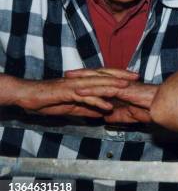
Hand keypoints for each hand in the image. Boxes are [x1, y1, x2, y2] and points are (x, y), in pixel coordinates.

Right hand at [16, 75, 130, 117]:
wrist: (28, 96)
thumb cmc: (48, 100)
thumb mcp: (72, 107)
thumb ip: (87, 108)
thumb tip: (100, 113)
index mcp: (82, 82)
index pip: (104, 77)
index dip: (119, 76)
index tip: (134, 78)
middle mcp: (81, 81)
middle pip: (104, 76)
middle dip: (121, 76)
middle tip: (137, 77)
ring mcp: (74, 85)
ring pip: (97, 84)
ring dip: (112, 85)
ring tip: (126, 86)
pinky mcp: (67, 93)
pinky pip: (85, 97)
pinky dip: (97, 101)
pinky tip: (107, 106)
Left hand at [68, 69, 156, 123]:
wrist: (162, 107)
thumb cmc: (150, 110)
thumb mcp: (129, 115)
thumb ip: (117, 115)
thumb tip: (106, 117)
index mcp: (121, 87)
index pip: (102, 80)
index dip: (89, 79)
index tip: (76, 79)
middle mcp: (119, 83)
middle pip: (98, 76)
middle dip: (82, 74)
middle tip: (67, 74)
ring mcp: (120, 85)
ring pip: (98, 80)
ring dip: (82, 79)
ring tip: (68, 79)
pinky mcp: (122, 90)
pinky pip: (103, 90)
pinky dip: (90, 91)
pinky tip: (79, 91)